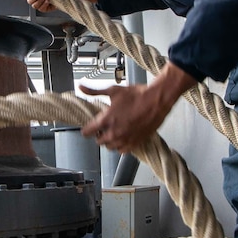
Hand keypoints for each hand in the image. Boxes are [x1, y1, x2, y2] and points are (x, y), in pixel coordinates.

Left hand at [80, 64, 196, 153]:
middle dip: (99, 134)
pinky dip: (121, 146)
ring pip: (110, 147)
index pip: (87, 132)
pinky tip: (124, 137)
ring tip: (115, 131)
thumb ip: (94, 91)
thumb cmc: (137, 95)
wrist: (156, 100)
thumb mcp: (113, 91)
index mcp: (105, 120)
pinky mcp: (135, 143)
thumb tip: (81, 87)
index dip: (87, 129)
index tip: (89, 127)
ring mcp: (124, 139)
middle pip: (98, 141)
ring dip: (110, 141)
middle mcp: (113, 133)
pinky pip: (123, 151)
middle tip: (105, 126)